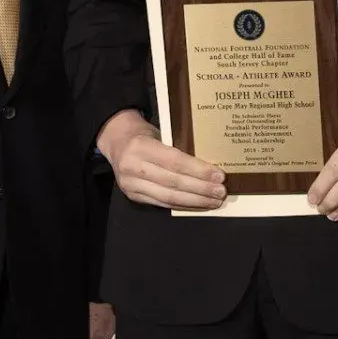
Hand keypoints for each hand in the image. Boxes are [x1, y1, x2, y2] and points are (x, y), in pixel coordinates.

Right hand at [98, 109, 224, 210]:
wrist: (117, 142)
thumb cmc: (144, 135)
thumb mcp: (160, 133)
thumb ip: (179, 147)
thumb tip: (210, 164)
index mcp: (141, 146)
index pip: (175, 161)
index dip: (199, 170)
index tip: (219, 175)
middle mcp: (133, 166)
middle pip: (173, 182)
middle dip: (201, 189)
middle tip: (221, 192)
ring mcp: (130, 184)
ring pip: (168, 197)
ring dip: (195, 201)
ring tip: (214, 201)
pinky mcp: (133, 196)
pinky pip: (162, 203)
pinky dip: (183, 205)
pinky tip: (198, 204)